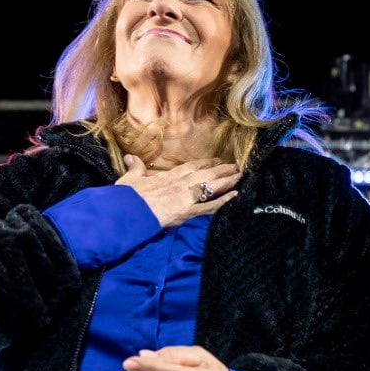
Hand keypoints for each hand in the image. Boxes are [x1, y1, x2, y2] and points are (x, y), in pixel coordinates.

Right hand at [117, 154, 239, 228]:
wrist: (130, 213)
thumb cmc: (129, 197)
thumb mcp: (130, 179)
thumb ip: (135, 168)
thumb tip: (129, 157)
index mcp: (169, 176)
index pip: (192, 166)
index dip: (205, 163)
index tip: (216, 161)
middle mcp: (181, 183)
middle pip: (207, 173)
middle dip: (222, 169)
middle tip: (236, 166)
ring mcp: (187, 196)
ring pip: (212, 185)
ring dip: (227, 180)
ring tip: (240, 176)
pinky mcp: (189, 211)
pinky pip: (211, 206)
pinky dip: (224, 200)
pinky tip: (235, 196)